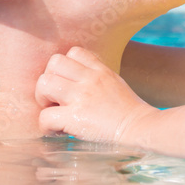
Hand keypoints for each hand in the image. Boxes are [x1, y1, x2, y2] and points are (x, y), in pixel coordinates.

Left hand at [35, 47, 156, 144]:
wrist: (141, 130)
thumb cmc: (130, 113)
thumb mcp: (115, 84)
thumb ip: (97, 79)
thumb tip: (78, 85)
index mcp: (100, 70)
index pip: (73, 52)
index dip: (65, 68)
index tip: (68, 85)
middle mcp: (89, 79)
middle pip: (53, 63)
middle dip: (49, 81)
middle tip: (56, 99)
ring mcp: (81, 96)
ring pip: (44, 84)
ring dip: (43, 100)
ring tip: (54, 112)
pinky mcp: (75, 117)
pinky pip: (45, 116)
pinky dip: (46, 126)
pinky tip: (58, 132)